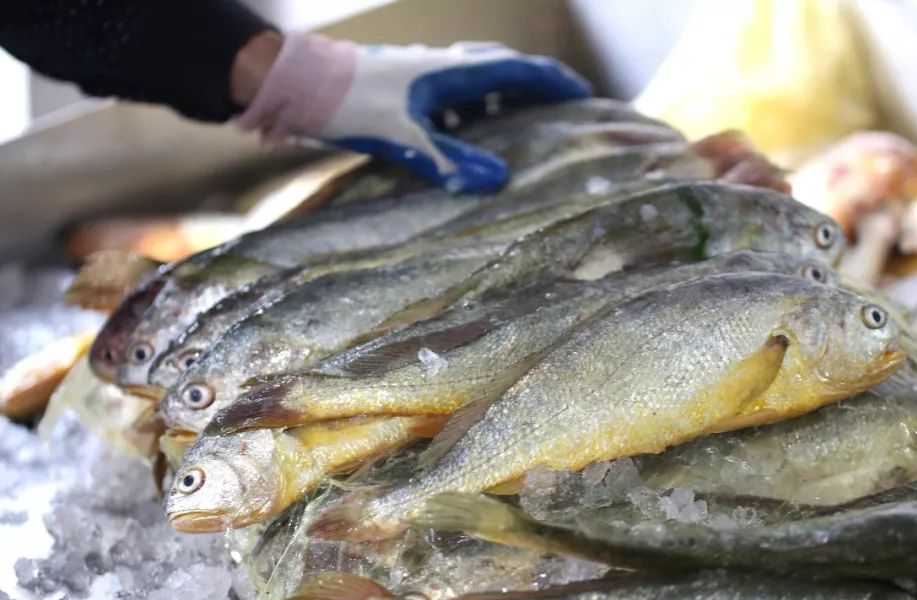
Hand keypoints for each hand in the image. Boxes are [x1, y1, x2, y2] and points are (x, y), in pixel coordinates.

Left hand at [237, 36, 590, 192]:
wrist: (296, 85)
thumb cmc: (351, 106)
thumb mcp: (403, 139)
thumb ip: (451, 161)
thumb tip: (500, 181)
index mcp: (453, 72)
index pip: (519, 71)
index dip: (555, 83)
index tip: (585, 96)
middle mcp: (444, 66)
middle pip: (504, 71)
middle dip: (536, 89)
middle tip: (561, 112)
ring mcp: (424, 74)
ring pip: (478, 83)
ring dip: (503, 101)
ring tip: (522, 130)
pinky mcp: (406, 87)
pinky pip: (453, 97)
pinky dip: (472, 113)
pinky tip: (465, 137)